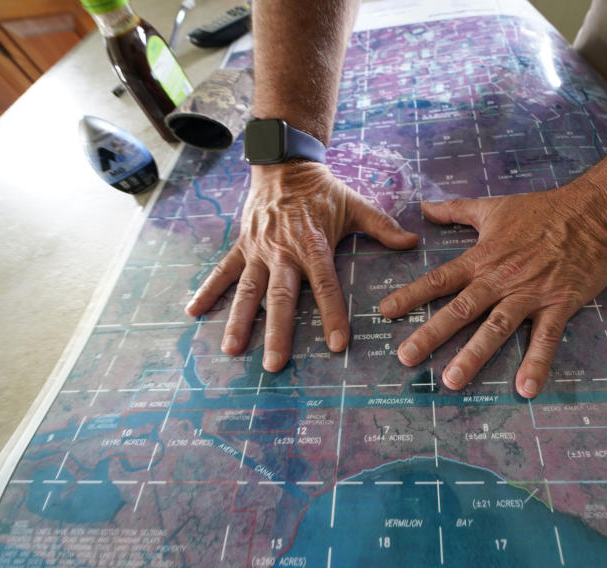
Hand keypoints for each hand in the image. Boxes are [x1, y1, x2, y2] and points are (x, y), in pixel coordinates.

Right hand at [186, 162, 417, 370]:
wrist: (284, 163)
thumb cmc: (322, 190)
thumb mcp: (355, 205)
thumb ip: (382, 227)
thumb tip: (413, 242)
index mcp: (313, 245)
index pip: (326, 286)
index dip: (333, 315)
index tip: (338, 345)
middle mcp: (283, 251)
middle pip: (280, 297)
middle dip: (277, 332)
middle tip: (274, 364)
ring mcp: (258, 250)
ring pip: (248, 290)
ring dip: (238, 320)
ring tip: (232, 350)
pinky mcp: (242, 245)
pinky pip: (223, 270)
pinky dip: (207, 290)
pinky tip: (193, 312)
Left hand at [378, 185, 606, 397]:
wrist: (594, 213)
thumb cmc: (543, 210)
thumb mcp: (494, 206)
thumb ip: (456, 209)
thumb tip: (424, 206)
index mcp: (483, 258)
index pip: (440, 279)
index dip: (411, 295)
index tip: (385, 313)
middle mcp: (500, 279)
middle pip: (460, 309)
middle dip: (431, 334)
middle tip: (406, 358)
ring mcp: (529, 294)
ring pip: (496, 328)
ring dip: (474, 355)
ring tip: (453, 380)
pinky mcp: (559, 305)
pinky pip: (545, 339)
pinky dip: (536, 363)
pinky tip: (525, 389)